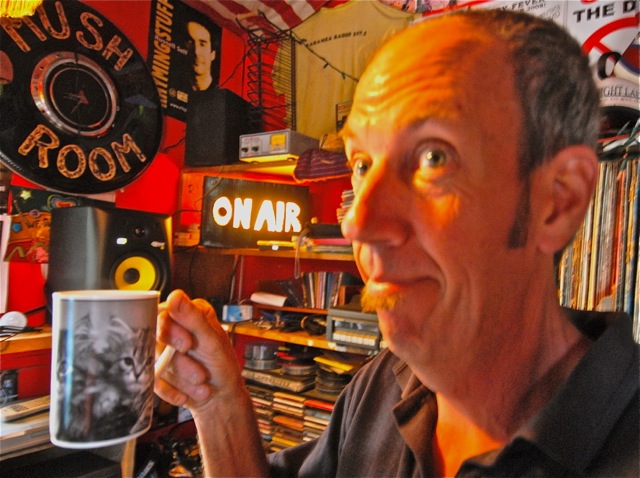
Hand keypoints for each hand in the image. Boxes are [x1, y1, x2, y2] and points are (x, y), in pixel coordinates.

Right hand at [154, 289, 243, 411]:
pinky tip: (186, 394)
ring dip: (180, 378)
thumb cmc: (223, 365)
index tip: (186, 346)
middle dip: (179, 361)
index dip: (170, 331)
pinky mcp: (158, 368)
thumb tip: (175, 296)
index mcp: (190, 313)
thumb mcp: (212, 341)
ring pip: (156, 360)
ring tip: (201, 383)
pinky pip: (153, 379)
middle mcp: (175, 328)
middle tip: (199, 373)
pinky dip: (170, 390)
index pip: (164, 313)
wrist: (221, 396)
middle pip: (157, 338)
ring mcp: (165, 349)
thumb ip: (194, 318)